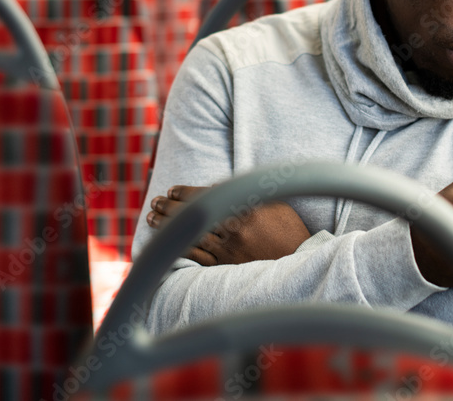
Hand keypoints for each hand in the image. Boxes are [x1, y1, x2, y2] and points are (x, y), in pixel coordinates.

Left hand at [147, 185, 310, 265]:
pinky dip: (180, 247)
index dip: (185, 193)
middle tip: (154, 202)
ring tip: (152, 218)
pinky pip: (198, 256)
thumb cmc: (288, 228)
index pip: (207, 196)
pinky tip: (167, 242)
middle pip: (194, 215)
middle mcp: (235, 229)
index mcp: (247, 209)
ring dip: (168, 226)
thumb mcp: (273, 202)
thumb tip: (221, 186)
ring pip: (191, 235)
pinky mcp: (227, 266)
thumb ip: (248, 193)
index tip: (172, 190)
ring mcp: (229, 249)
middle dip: (169, 208)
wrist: (300, 260)